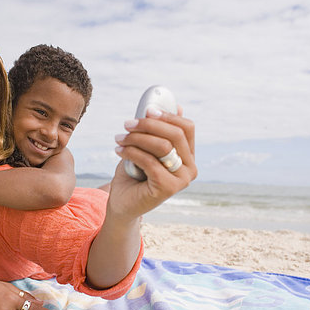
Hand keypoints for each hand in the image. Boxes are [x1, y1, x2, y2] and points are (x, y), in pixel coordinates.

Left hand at [111, 106, 196, 220]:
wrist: (123, 204)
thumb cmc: (134, 174)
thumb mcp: (146, 148)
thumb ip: (159, 130)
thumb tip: (176, 104)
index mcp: (188, 156)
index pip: (187, 128)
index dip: (168, 115)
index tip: (147, 110)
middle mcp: (190, 168)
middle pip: (175, 135)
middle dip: (149, 125)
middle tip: (127, 123)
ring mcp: (181, 180)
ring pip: (162, 146)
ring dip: (137, 138)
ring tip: (119, 138)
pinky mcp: (168, 188)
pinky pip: (150, 161)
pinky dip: (131, 152)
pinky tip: (118, 150)